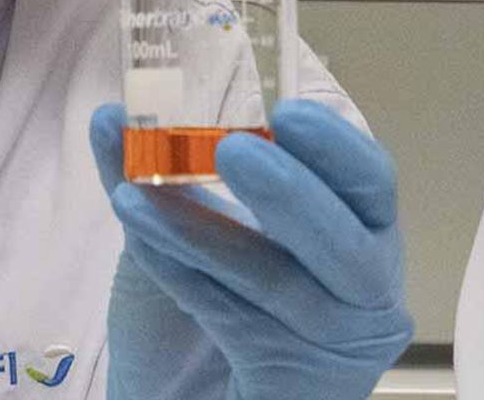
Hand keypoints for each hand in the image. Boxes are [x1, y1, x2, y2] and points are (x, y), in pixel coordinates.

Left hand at [91, 100, 414, 399]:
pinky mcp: (298, 381)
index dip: (337, 148)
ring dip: (203, 234)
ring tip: (135, 195)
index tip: (286, 112)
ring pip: (275, 283)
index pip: (372, 183)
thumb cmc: (214, 303)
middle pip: (347, 244)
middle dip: (292, 194)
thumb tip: (111, 114)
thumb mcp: (196, 224)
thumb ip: (162, 171)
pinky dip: (183, 276)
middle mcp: (365, 288)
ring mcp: (336, 342)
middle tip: (233, 150)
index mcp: (361, 230)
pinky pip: (236, 322)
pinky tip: (140, 238)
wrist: (200, 394)